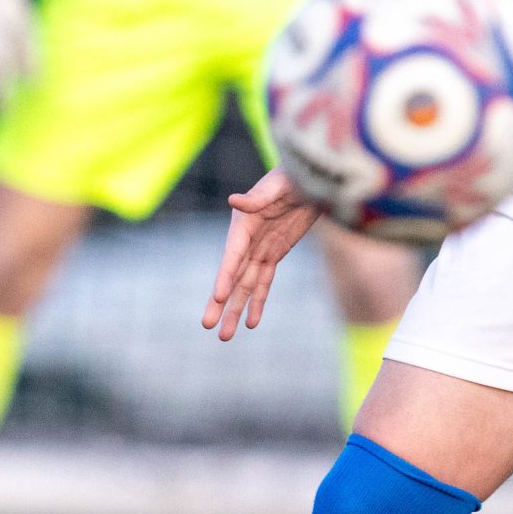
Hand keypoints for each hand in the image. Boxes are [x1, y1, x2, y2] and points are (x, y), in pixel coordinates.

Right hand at [204, 169, 325, 339]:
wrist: (304, 178)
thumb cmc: (287, 177)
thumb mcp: (275, 186)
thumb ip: (255, 198)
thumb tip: (234, 200)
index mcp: (242, 225)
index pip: (232, 256)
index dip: (226, 276)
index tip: (219, 296)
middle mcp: (246, 242)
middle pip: (232, 278)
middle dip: (221, 303)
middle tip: (208, 326)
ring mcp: (259, 250)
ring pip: (246, 287)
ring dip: (236, 310)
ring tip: (225, 336)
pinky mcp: (274, 254)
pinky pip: (264, 282)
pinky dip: (258, 302)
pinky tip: (252, 322)